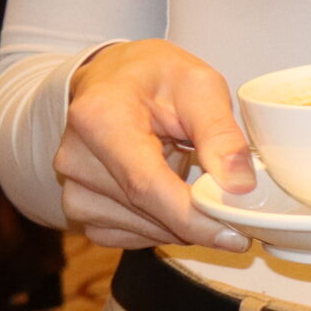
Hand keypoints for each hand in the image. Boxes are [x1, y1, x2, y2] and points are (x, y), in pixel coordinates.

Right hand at [54, 39, 252, 250]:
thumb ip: (220, 133)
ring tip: (192, 177)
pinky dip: (159, 223)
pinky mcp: (78, 207)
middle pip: (144, 210)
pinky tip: (170, 193)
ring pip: (139, 229)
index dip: (192, 218)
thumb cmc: (155, 75)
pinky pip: (126, 234)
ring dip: (179, 220)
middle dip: (197, 221)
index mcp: (101, 117)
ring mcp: (72, 186)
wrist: (115, 77)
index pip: (146, 185)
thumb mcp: (199, 84)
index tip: (234, 236)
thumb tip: (238, 186)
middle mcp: (76, 157)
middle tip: (238, 213)